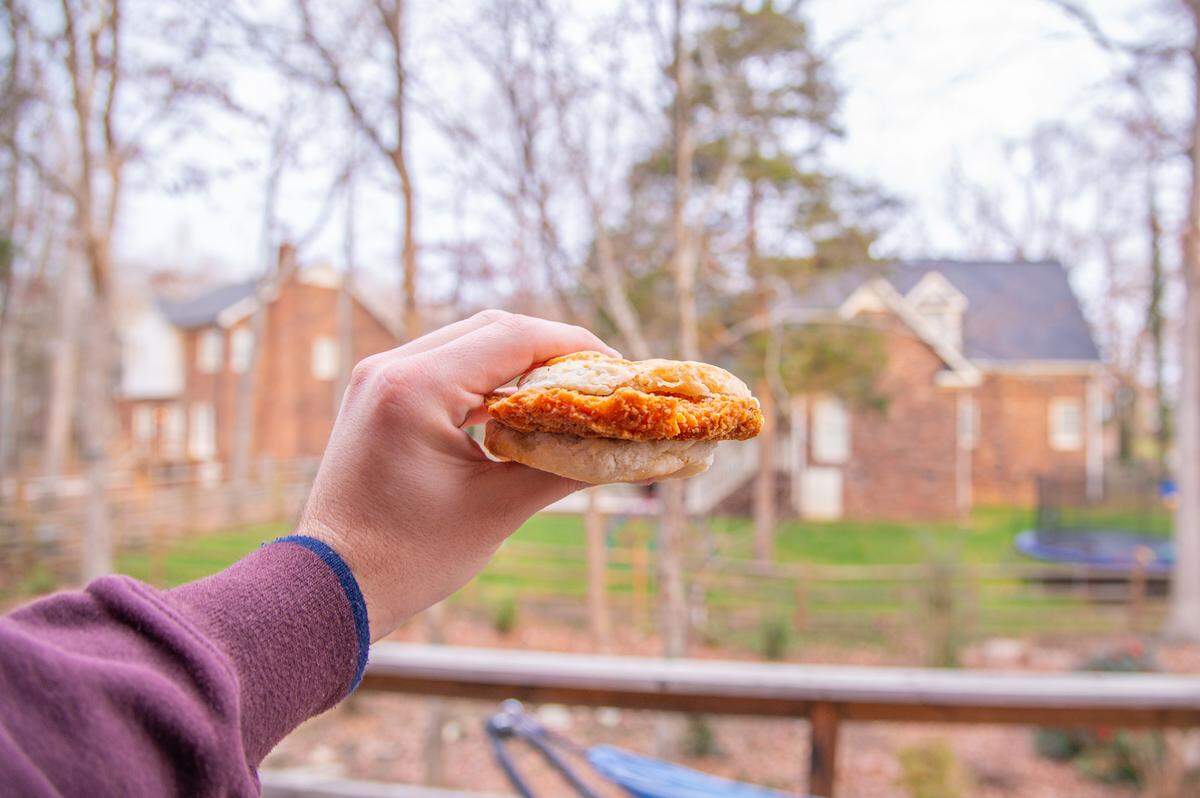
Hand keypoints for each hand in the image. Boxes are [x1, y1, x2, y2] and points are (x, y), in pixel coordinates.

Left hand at [297, 311, 618, 640]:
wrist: (329, 588)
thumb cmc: (408, 557)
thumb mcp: (495, 510)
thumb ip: (562, 470)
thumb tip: (623, 450)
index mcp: (416, 387)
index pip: (513, 336)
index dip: (574, 347)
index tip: (617, 370)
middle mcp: (391, 367)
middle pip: (492, 328)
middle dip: (552, 350)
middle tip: (599, 380)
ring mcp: (378, 378)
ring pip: (468, 342)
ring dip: (520, 361)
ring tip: (568, 392)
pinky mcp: (378, 395)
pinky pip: (444, 366)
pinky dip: (487, 379)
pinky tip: (520, 406)